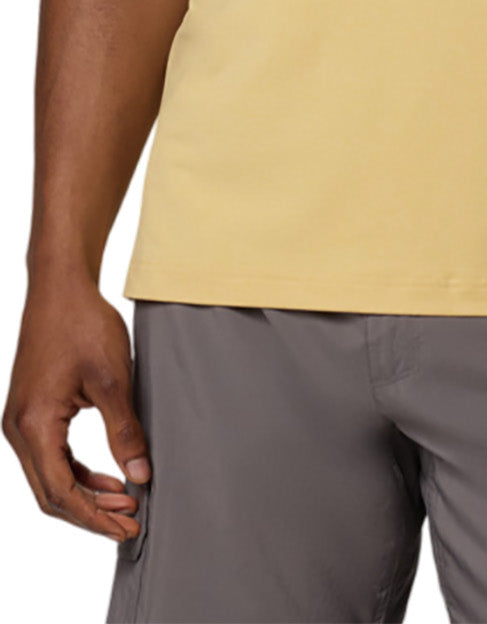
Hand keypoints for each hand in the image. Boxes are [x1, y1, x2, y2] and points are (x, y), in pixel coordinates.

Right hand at [2, 271, 151, 542]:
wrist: (60, 286)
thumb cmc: (83, 324)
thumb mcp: (113, 380)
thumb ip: (125, 431)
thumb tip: (140, 476)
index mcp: (34, 425)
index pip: (61, 492)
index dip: (95, 516)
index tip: (128, 527)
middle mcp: (19, 428)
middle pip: (50, 493)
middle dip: (91, 512)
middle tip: (130, 521)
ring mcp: (21, 420)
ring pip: (49, 478)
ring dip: (85, 494)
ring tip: (125, 500)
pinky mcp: (30, 411)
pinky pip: (49, 456)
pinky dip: (76, 472)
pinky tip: (106, 475)